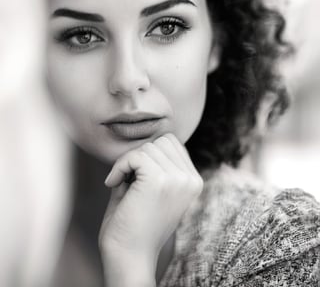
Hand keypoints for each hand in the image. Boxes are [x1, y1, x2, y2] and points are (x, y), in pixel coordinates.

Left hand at [99, 133, 202, 285]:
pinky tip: (113, 184)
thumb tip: (143, 140)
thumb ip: (154, 165)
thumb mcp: (154, 190)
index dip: (148, 156)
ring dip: (127, 162)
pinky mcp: (159, 180)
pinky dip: (119, 166)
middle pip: (162, 141)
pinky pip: (135, 155)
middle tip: (125, 179)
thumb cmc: (135, 225)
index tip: (134, 176)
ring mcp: (177, 179)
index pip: (172, 144)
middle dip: (139, 156)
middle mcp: (190, 179)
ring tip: (120, 184)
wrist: (129, 257)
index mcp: (193, 181)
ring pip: (147, 147)